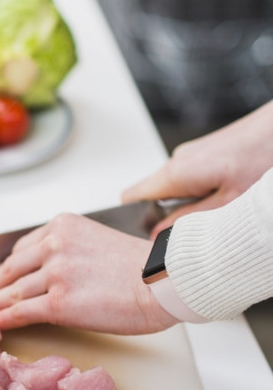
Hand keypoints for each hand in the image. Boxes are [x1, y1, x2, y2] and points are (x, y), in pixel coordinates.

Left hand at [0, 214, 178, 334]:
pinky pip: (20, 312)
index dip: (6, 267)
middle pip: (12, 269)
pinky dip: (4, 320)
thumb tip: (52, 269)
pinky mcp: (58, 302)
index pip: (23, 248)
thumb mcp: (99, 241)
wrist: (166, 281)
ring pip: (12, 291)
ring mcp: (54, 273)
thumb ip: (72, 249)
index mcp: (63, 226)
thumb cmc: (145, 267)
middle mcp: (54, 245)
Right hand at [122, 100, 272, 234]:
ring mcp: (190, 154)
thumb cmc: (265, 154)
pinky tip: (227, 192)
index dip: (136, 220)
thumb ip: (190, 219)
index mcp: (175, 173)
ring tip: (221, 205)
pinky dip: (202, 191)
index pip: (131, 198)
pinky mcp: (203, 153)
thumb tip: (160, 235)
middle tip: (198, 226)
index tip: (152, 236)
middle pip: (152, 196)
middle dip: (170, 215)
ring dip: (190, 203)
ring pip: (173, 188)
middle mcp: (176, 160)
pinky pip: (189, 178)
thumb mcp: (229, 201)